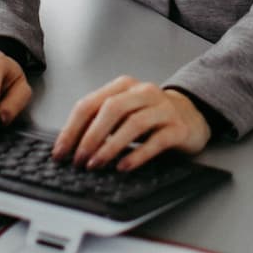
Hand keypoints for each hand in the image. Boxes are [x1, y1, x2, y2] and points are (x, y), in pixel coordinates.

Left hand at [52, 76, 210, 170]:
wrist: (191, 114)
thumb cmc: (151, 115)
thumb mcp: (124, 111)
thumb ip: (101, 121)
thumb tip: (70, 146)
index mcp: (123, 86)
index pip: (90, 103)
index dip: (72, 128)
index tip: (61, 151)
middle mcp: (143, 92)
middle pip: (111, 109)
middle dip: (90, 137)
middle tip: (78, 160)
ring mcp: (162, 108)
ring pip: (133, 124)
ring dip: (110, 147)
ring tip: (96, 164)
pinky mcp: (178, 127)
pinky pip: (156, 141)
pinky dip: (137, 154)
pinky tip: (124, 166)